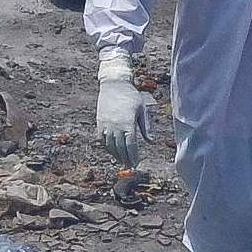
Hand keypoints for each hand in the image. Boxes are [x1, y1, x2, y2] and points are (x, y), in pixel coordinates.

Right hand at [94, 51, 150, 166]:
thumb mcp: (142, 110)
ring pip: (110, 145)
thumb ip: (146, 127)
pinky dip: (107, 147)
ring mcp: (106, 125)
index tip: (136, 164)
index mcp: (128, 123)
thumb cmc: (131, 96)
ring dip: (116, 155)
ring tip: (122, 161)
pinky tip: (112, 151)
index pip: (130, 145)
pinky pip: (102, 139)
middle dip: (125, 159)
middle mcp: (116, 126)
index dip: (133, 156)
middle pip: (120, 148)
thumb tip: (151, 142)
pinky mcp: (100, 122)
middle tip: (130, 166)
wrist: (114, 84)